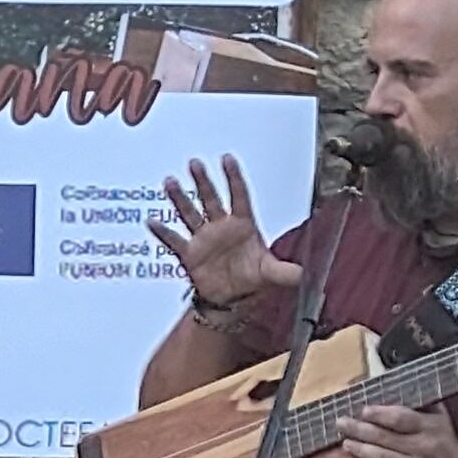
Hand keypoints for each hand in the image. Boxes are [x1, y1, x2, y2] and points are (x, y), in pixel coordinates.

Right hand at [148, 156, 298, 314]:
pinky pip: (175, 240)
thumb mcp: (271, 274)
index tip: (227, 159)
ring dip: (180, 199)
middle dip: (204, 182)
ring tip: (170, 183)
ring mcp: (204, 239)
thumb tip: (304, 274)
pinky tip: (152, 221)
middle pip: (211, 200)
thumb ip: (285, 272)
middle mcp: (221, 228)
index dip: (234, 178)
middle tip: (195, 163)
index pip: (239, 196)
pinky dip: (163, 232)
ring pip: (190, 214)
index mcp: (243, 226)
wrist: (233, 299)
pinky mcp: (190, 254)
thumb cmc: (252, 279)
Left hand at [349, 399, 457, 457]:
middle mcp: (423, 449)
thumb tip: (402, 387)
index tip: (363, 410)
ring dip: (361, 449)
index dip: (379, 414)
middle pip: (385, 437)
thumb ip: (425, 406)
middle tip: (341, 423)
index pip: (400, 418)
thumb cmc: (450, 451)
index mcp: (431, 429)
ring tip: (346, 442)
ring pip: (382, 457)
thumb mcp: (443, 423)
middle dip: (359, 429)